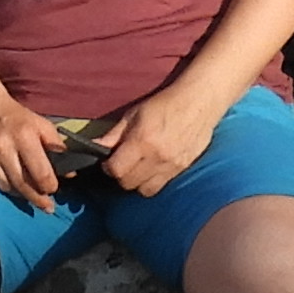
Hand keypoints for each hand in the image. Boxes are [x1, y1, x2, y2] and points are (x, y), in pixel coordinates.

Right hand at [0, 89, 68, 206]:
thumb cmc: (13, 114)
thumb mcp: (39, 122)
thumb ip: (55, 144)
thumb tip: (69, 171)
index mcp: (23, 136)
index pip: (40, 172)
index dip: (49, 185)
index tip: (53, 189)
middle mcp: (3, 147)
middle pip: (22, 183)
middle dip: (37, 199)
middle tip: (47, 208)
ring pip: (6, 186)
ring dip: (21, 195)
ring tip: (32, 200)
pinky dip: (6, 186)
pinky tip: (14, 188)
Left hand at [90, 91, 217, 195]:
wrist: (198, 102)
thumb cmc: (164, 104)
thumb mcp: (133, 114)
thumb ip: (114, 135)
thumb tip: (95, 147)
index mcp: (142, 141)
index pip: (117, 170)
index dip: (108, 168)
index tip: (108, 162)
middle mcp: (157, 157)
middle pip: (128, 184)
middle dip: (121, 176)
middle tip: (122, 164)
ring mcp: (171, 166)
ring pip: (145, 190)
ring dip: (137, 182)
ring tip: (138, 168)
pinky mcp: (182, 169)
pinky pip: (161, 185)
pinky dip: (152, 181)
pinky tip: (152, 168)